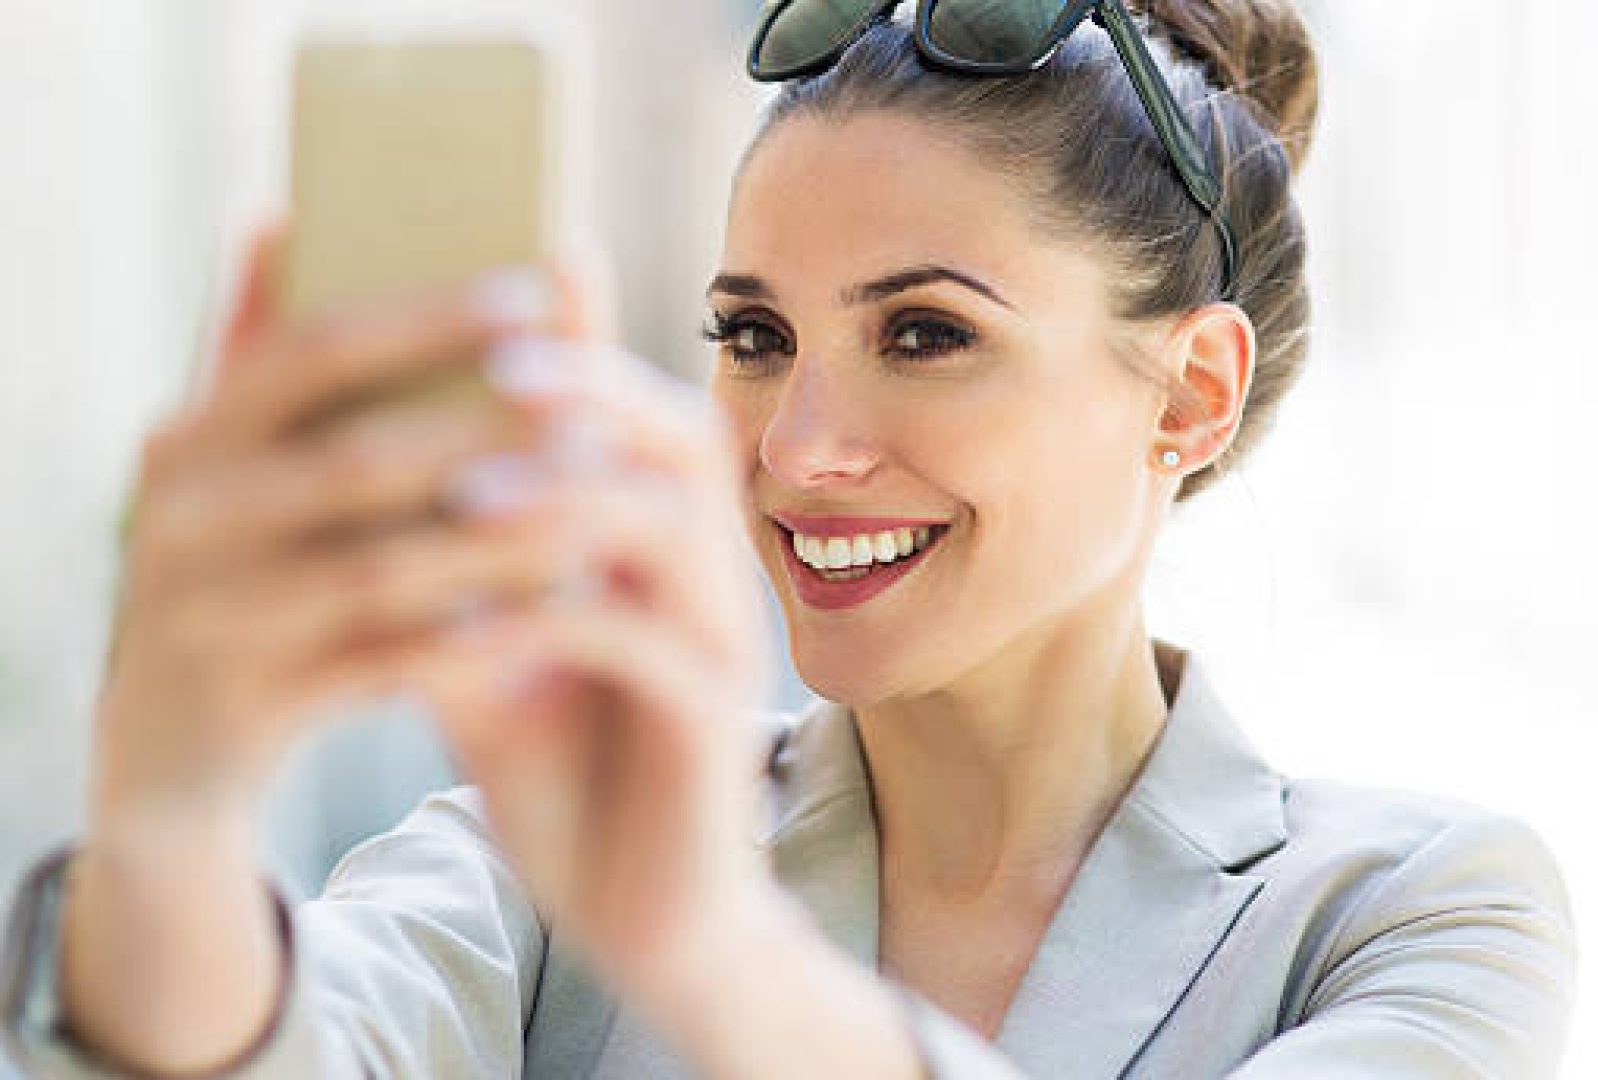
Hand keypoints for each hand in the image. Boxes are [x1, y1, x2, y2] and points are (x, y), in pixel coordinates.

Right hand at [91, 223, 592, 839]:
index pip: (311, 353)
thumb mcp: (224, 470)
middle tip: (603, 417)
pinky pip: (389, 665)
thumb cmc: (233, 572)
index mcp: (186, 440)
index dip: (428, 320)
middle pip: (359, 462)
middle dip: (492, 436)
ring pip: (385, 570)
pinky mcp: (254, 706)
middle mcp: (182, 522)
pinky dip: (477, 637)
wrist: (165, 748)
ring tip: (602, 515)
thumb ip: (252, 352)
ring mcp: (211, 619)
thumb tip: (281, 212)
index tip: (540, 291)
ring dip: (504, 541)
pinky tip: (556, 611)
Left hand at [412, 341, 779, 1006]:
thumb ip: (443, 562)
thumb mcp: (485, 642)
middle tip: (495, 356)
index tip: (497, 276)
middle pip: (678, 436)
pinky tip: (476, 623)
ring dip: (572, 494)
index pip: (631, 407)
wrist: (643, 906)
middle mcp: (704, 569)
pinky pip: (650, 644)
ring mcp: (720, 639)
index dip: (579, 338)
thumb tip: (345, 467)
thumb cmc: (563, 760)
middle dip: (589, 386)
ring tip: (469, 487)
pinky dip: (565, 619)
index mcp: (654, 533)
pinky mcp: (712, 720)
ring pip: (674, 525)